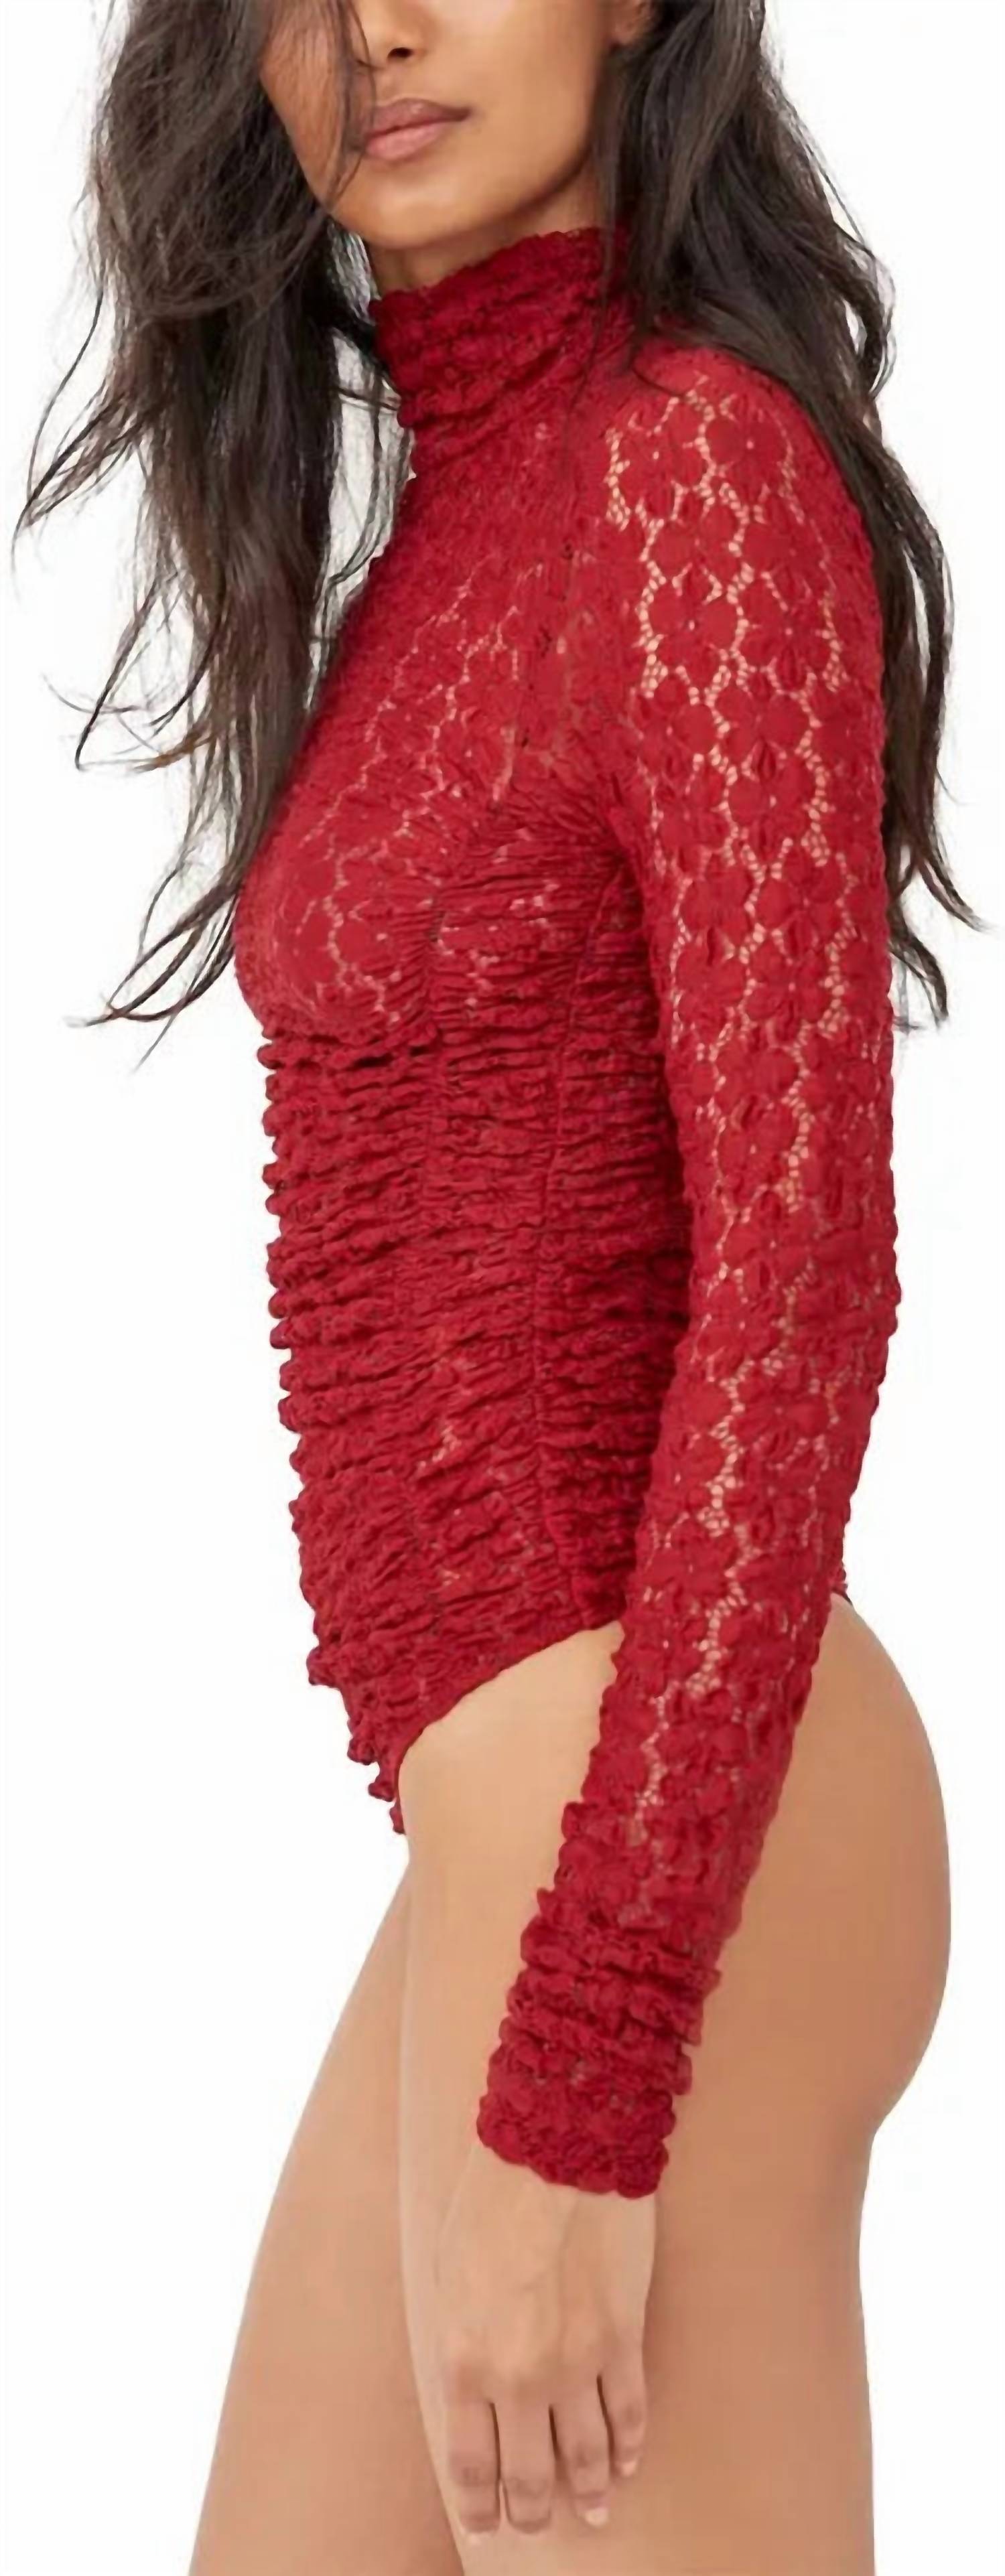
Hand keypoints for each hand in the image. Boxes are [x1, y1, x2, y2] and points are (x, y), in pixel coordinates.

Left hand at [432, 2133, 655, 2541]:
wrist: (555, 2152)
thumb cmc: (489, 2203)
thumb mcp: (448, 2277)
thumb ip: (461, 2342)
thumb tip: (472, 2387)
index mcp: (466, 2361)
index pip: (471, 2462)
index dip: (478, 2504)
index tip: (484, 2525)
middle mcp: (520, 2376)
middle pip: (528, 2475)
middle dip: (530, 2510)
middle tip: (534, 2525)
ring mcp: (577, 2362)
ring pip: (586, 2455)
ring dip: (589, 2490)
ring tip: (592, 2512)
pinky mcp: (622, 2337)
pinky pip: (629, 2412)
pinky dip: (628, 2445)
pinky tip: (626, 2461)